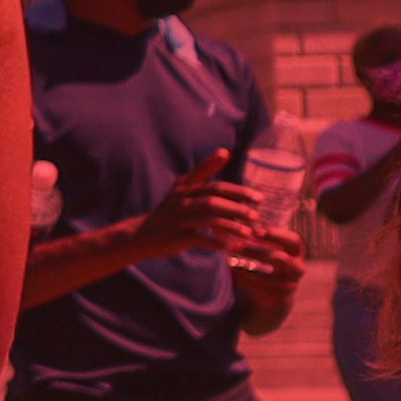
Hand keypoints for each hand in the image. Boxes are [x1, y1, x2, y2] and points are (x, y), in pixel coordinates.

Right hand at [127, 164, 279, 264]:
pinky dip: (216, 243)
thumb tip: (225, 151)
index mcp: (186, 188)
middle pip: (213, 201)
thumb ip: (204, 171)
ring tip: (248, 233)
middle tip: (256, 216)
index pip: (216, 187)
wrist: (141, 234)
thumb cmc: (169, 211)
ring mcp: (177, 219)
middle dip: (237, 208)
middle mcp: (181, 201)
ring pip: (207, 219)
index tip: (260, 199)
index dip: (238, 192)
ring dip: (230, 226)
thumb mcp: (183, 188)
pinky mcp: (175, 236)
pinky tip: (231, 248)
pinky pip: (199, 238)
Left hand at [232, 237, 307, 340]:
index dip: (276, 234)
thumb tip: (228, 221)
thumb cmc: (265, 266)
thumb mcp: (264, 250)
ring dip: (250, 266)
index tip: (255, 231)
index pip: (293, 240)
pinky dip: (248, 278)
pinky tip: (234, 271)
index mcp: (297, 252)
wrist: (271, 297)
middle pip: (282, 258)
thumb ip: (253, 237)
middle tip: (238, 246)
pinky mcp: (283, 297)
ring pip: (272, 275)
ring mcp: (292, 283)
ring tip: (232, 259)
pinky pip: (264, 287)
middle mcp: (298, 267)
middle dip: (258, 251)